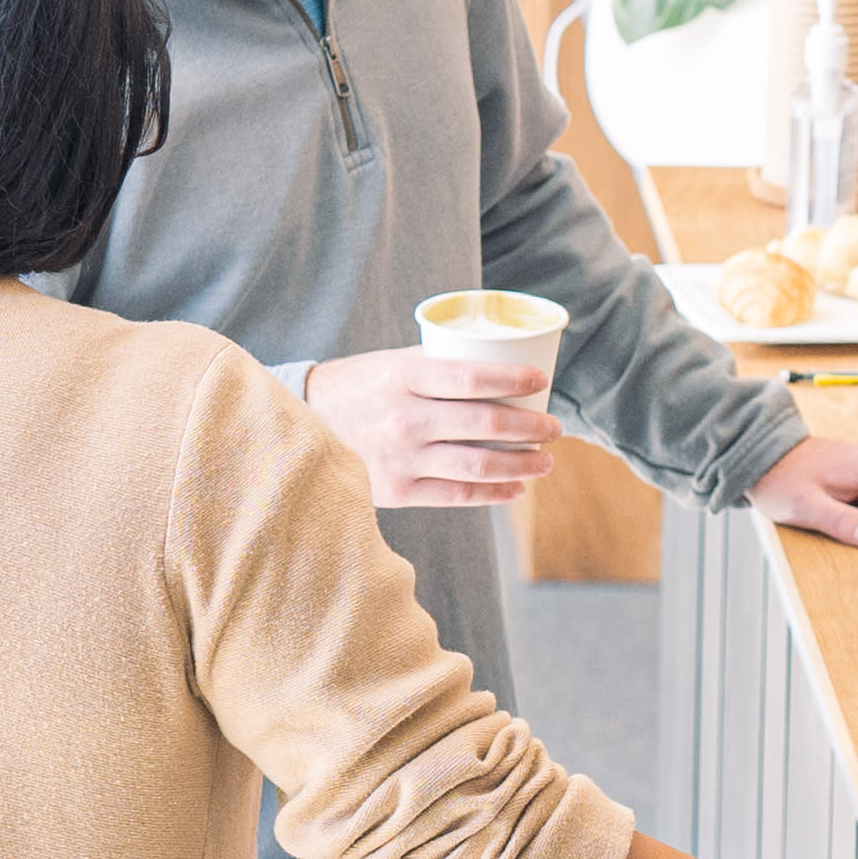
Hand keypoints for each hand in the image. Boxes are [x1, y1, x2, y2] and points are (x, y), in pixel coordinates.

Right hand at [306, 339, 558, 510]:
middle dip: (530, 427)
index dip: (514, 379)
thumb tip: (499, 364)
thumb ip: (438, 365)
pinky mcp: (398, 491)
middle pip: (485, 423)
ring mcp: (402, 457)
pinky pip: (459, 495)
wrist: (303, 426)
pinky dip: (494, 493)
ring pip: (479, 463)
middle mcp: (405, 417)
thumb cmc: (358, 387)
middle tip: (554, 427)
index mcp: (405, 377)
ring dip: (522, 464)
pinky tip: (516, 487)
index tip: (541, 380)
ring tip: (545, 461)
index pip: (472, 378)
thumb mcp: (392, 363)